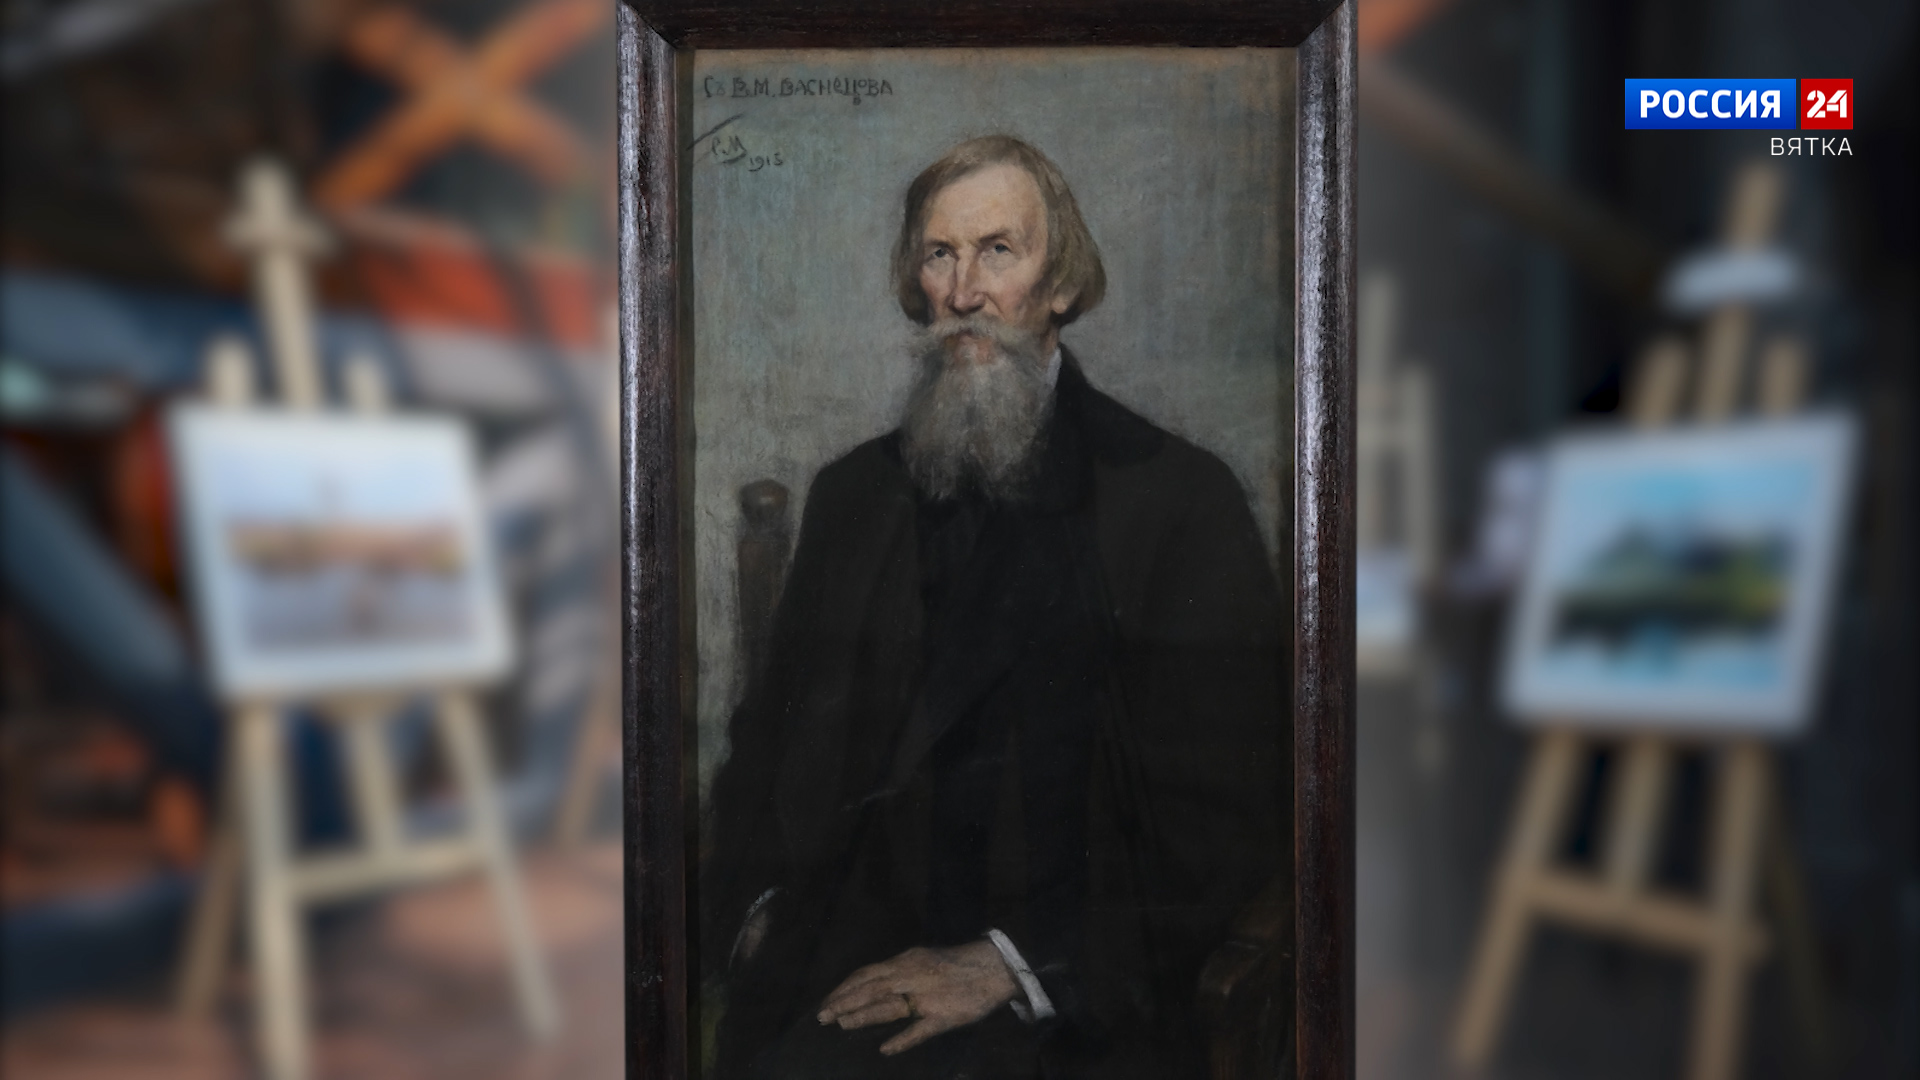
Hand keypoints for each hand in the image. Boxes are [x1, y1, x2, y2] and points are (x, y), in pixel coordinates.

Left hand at [816, 941, 1019, 1054]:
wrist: (994, 967)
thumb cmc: (957, 963)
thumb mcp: (923, 959)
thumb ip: (899, 971)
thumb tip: (872, 984)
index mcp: (906, 961)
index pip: (866, 974)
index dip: (844, 988)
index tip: (827, 1001)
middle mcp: (911, 976)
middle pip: (870, 988)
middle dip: (843, 1002)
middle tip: (822, 1017)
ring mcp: (926, 997)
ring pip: (888, 1006)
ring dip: (862, 1016)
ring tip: (841, 1025)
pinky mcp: (943, 1016)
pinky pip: (919, 1030)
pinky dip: (901, 1040)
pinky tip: (885, 1049)